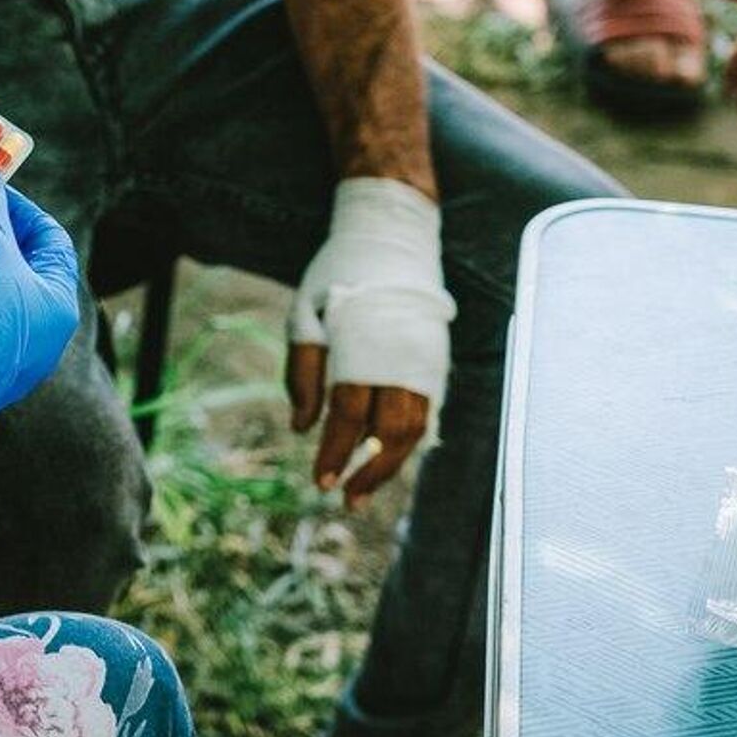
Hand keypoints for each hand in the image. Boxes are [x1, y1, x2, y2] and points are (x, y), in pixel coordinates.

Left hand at [288, 178, 455, 506]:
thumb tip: (302, 428)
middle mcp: (402, 361)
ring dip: (392, 465)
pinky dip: (408, 441)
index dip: (335, 454)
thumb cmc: (339, 274)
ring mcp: (424, 363)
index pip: (350, 418)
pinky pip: (426, 413)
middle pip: (391, 435)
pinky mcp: (435, 361)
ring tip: (366, 487)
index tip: (319, 482)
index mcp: (364, 350)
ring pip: (416, 430)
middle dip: (369, 473)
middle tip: (346, 500)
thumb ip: (303, 373)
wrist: (392, 236)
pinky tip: (388, 456)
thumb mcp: (306, 315)